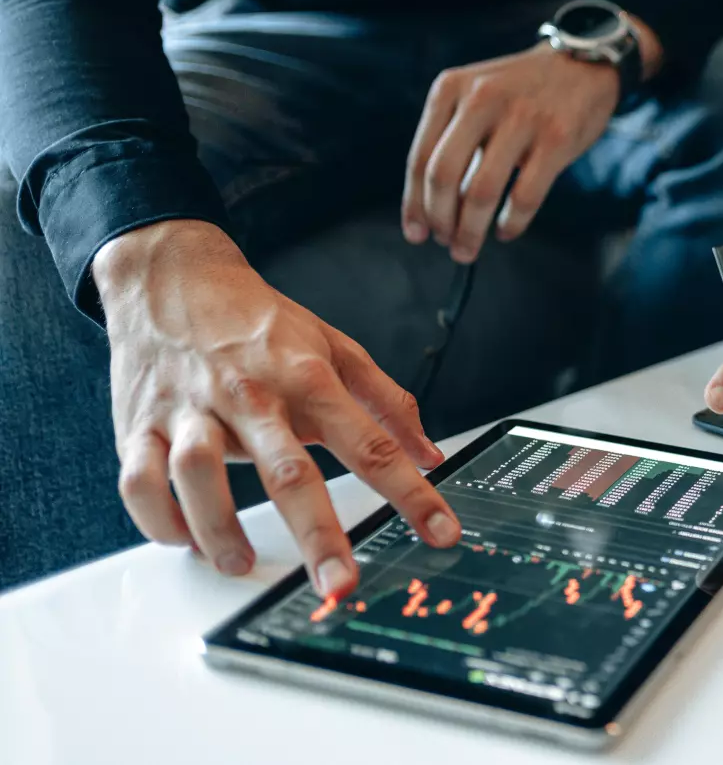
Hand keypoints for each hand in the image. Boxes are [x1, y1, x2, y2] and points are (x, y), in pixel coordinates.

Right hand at [93, 220, 460, 598]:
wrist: (173, 277)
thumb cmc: (259, 322)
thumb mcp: (335, 348)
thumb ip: (387, 401)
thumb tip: (431, 453)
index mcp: (308, 379)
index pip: (371, 444)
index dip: (411, 493)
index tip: (442, 533)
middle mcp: (252, 396)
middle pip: (288, 471)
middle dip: (318, 534)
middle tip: (341, 584)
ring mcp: (192, 410)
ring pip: (199, 474)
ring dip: (220, 529)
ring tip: (242, 564)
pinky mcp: (141, 423)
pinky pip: (139, 480)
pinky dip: (158, 518)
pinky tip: (185, 539)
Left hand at [403, 43, 619, 263]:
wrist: (581, 64)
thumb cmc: (520, 94)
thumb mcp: (475, 97)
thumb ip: (452, 140)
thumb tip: (429, 209)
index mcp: (451, 89)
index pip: (421, 158)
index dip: (414, 204)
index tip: (416, 234)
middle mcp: (482, 99)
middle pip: (443, 176)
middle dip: (439, 220)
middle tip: (445, 243)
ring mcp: (522, 118)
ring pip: (481, 191)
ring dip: (470, 230)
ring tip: (468, 248)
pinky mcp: (557, 138)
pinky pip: (525, 196)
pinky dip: (511, 223)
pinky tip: (505, 231)